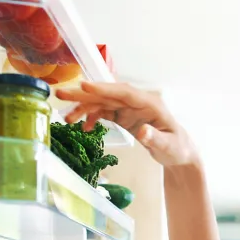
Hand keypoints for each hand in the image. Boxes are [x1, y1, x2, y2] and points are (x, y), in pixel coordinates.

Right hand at [54, 82, 200, 167]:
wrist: (178, 154)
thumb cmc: (177, 148)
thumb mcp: (169, 146)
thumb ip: (155, 138)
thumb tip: (143, 132)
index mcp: (150, 103)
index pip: (124, 92)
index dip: (104, 89)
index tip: (84, 86)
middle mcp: (137, 102)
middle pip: (108, 95)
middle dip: (85, 94)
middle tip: (61, 94)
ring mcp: (129, 108)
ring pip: (103, 103)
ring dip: (84, 108)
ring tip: (67, 117)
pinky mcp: (124, 116)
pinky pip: (104, 113)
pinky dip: (92, 118)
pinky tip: (84, 127)